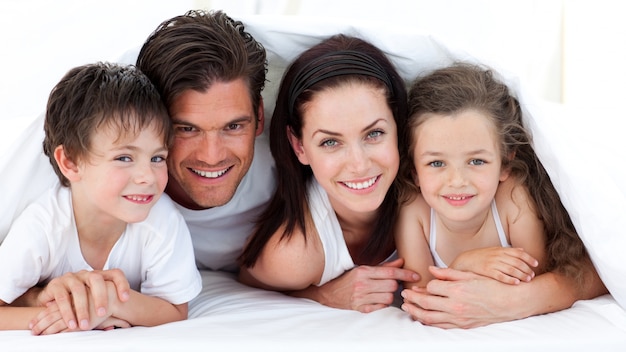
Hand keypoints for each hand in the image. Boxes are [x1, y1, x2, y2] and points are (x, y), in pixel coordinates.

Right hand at [34, 269, 129, 330]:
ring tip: (85, 325)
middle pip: (96, 279)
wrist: (52, 299)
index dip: (122, 284)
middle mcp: (86, 274)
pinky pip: (62, 297)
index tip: (125, 299)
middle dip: (101, 297)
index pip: (115, 274)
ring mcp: (70, 278)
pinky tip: (72, 324)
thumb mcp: (94, 303)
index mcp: (99, 276)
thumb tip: (122, 325)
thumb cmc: (79, 302)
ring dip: (82, 309)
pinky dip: (67, 312)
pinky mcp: (56, 285)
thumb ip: (107, 310)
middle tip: (102, 313)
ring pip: (78, 289)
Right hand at [311, 258, 418, 312]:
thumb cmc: (347, 278)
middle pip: (392, 285)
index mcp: (364, 271)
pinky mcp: (361, 308)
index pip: (391, 272)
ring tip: (383, 291)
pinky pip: (381, 307)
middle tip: (391, 283)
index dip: (406, 273)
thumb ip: (384, 266)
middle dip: (395, 284)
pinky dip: (383, 303)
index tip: (416, 275)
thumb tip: (401, 262)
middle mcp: (362, 284)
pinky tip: (377, 298)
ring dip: (390, 295)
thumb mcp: (364, 268)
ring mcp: (361, 297)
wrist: (328, 292)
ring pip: (389, 297)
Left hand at [400, 266, 521, 328]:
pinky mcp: (463, 325)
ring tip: (407, 308)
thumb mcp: (470, 274)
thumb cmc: (493, 286)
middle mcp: (456, 305)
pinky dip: (429, 322)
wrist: (510, 303)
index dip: (425, 285)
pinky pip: (441, 326)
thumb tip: (431, 270)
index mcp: (457, 290)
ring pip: (430, 318)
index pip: (432, 287)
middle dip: (412, 299)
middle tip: (404, 295)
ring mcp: (459, 317)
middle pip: (426, 303)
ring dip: (416, 312)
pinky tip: (423, 318)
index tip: (420, 284)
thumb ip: (449, 273)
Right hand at [449, 247, 537, 284]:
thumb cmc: (481, 256)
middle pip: (517, 262)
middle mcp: (498, 256)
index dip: (529, 258)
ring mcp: (492, 263)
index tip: (536, 264)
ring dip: (521, 275)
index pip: (519, 253)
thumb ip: (509, 251)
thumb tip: (522, 250)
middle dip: (527, 269)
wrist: (465, 261)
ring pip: (511, 269)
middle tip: (532, 275)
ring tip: (527, 280)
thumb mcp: (495, 250)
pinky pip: (501, 276)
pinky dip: (509, 280)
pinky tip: (516, 283)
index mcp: (500, 250)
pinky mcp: (487, 271)